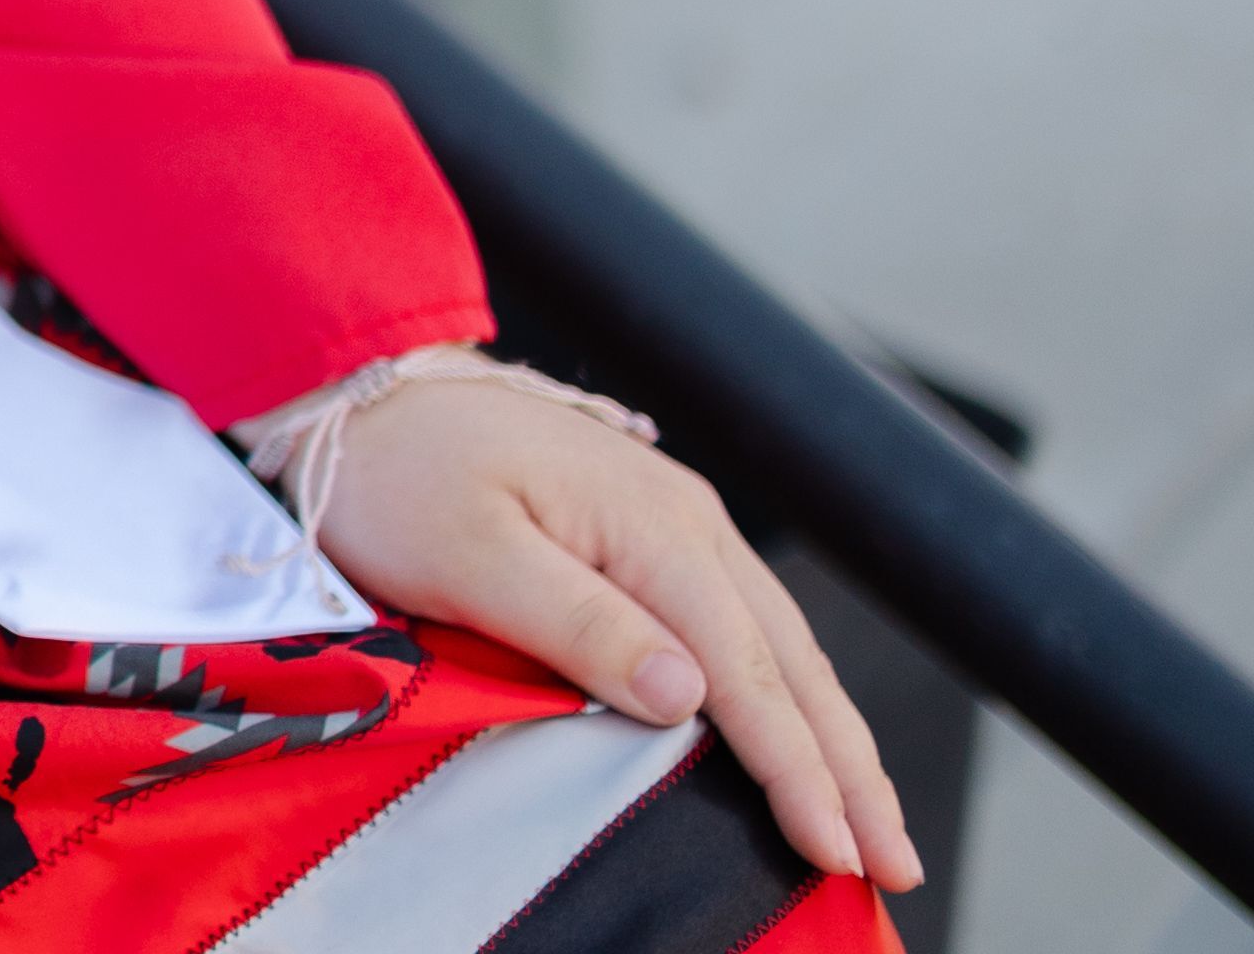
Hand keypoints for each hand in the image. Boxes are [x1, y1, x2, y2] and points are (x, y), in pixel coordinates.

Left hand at [314, 371, 919, 891]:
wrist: (359, 390)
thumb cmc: (398, 471)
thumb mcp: (468, 551)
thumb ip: (576, 621)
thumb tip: (686, 696)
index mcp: (650, 524)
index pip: (745, 669)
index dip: (797, 767)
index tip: (839, 848)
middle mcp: (684, 519)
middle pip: (789, 662)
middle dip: (849, 769)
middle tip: (895, 863)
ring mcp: (674, 521)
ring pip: (780, 644)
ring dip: (831, 735)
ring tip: (872, 822)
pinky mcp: (650, 532)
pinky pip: (745, 623)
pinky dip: (787, 690)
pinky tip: (801, 735)